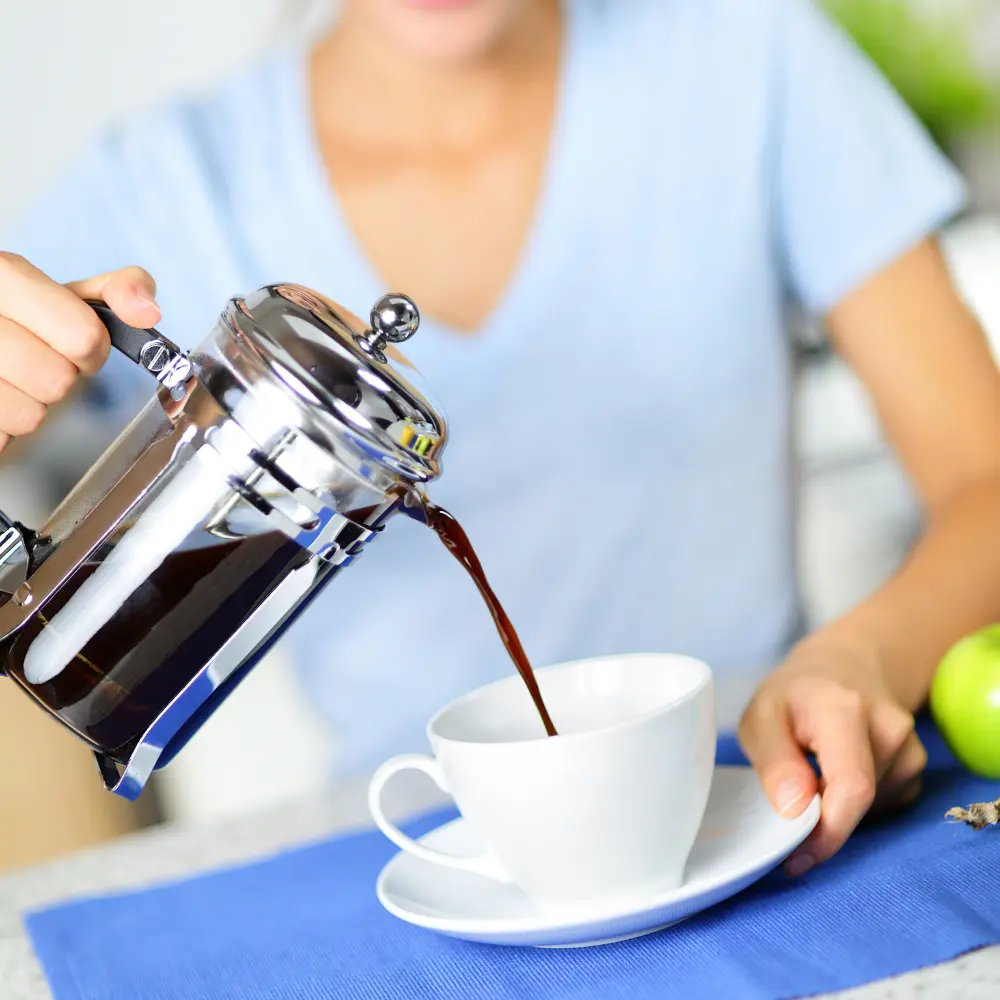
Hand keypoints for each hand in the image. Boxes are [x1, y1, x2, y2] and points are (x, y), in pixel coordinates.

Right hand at [0, 253, 160, 452]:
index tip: (78, 346)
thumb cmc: (23, 317)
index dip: (92, 350)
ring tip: (14, 378)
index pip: (84, 337)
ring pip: (29, 415)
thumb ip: (118, 291)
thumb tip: (147, 313)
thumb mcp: (68, 293)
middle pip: (58, 380)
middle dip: (59, 377)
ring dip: (31, 403)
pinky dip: (7, 426)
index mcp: (6, 277)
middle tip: (40, 360)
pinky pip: (4, 436)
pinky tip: (3, 394)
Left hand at [738, 636, 926, 875]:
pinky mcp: (915, 767)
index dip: (826, 833)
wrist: (845, 666)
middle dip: (821, 823)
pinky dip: (853, 803)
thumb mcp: (761, 716)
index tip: (795, 858)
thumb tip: (794, 810)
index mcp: (844, 710)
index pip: (851, 787)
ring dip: (834, 806)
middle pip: (858, 803)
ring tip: (812, 768)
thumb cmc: (796, 694)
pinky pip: (881, 805)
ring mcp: (909, 748)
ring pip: (868, 808)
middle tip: (786, 811)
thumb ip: (774, 761)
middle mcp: (889, 728)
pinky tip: (837, 771)